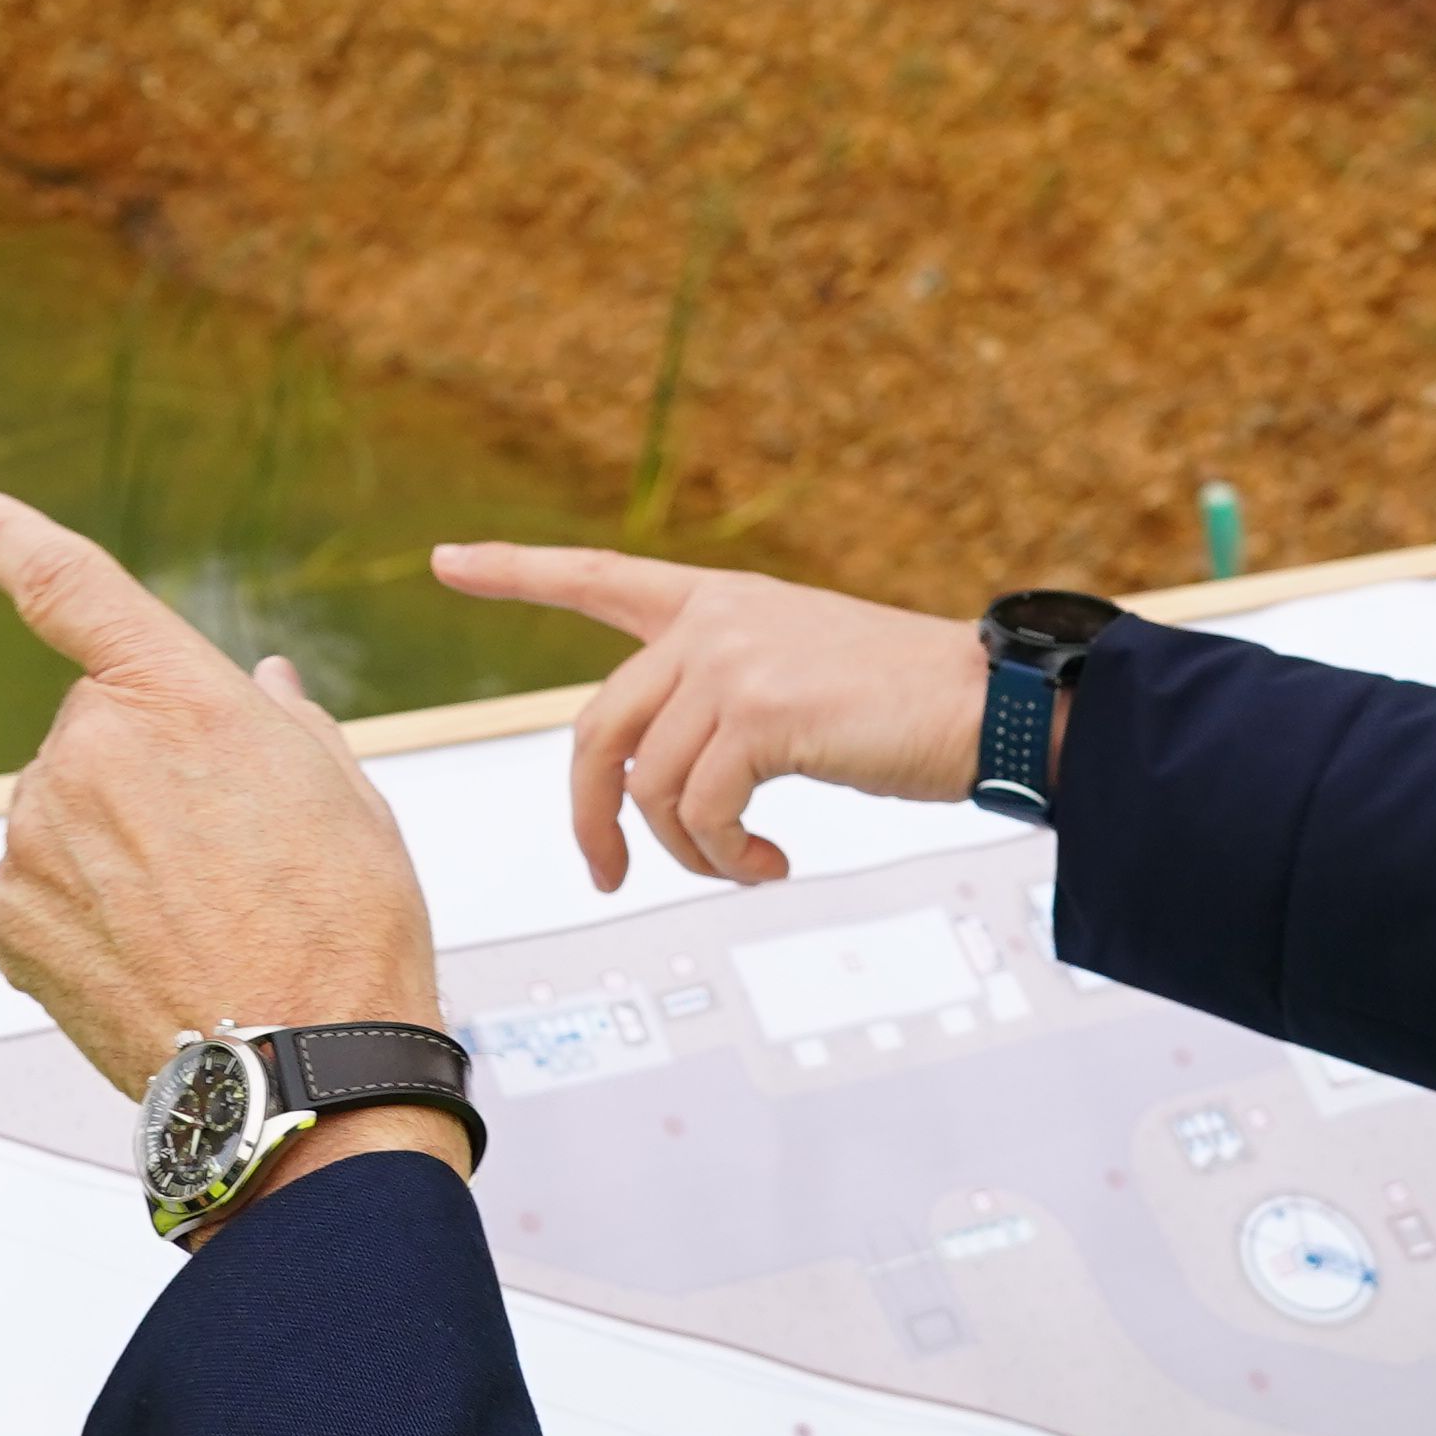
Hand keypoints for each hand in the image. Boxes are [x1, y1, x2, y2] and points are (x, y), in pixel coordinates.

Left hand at [0, 489, 451, 1131]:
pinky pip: (35, 889)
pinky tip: (150, 957)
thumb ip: (284, 720)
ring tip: (197, 922)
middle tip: (224, 858)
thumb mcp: (345, 794)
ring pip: (65, 817)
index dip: (7, 541)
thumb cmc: (342, 930)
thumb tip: (262, 684)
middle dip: (142, 778)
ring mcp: (37, 834)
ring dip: (113, 851)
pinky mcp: (7, 912)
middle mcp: (90, 749)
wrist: (300, 1070)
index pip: (71, 588)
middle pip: (95, 735)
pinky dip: (80, 915)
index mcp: (179, 694)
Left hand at [428, 544, 986, 891]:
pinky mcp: (762, 715)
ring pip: (649, 787)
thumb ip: (723, 696)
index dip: (515, 572)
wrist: (989, 706)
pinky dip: (724, 857)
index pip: (597, 576)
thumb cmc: (904, 705)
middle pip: (595, 731)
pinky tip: (768, 861)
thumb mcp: (797, 674)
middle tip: (606, 875)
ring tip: (741, 864)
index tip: (447, 560)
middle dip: (591, 818)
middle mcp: (714, 622)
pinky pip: (699, 813)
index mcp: (717, 601)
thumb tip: (666, 778)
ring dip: (687, 852)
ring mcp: (734, 663)